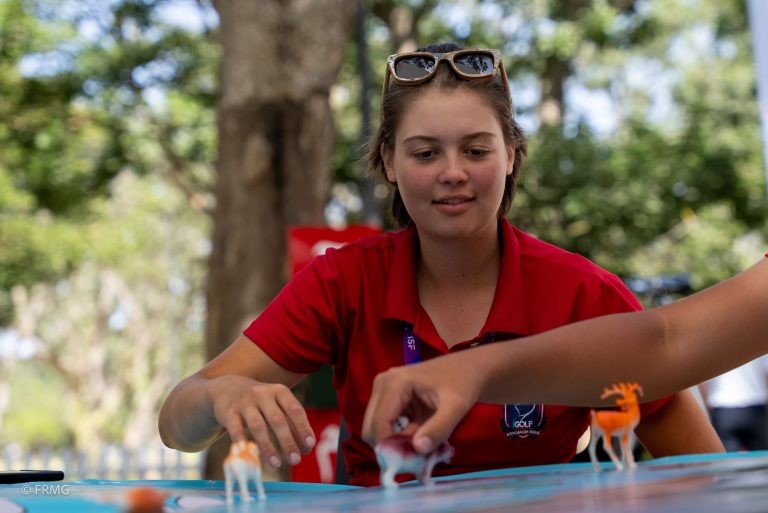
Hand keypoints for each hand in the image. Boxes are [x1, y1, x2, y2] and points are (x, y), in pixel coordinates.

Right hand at [207, 375, 315, 467]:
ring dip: (268, 446)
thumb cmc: (261, 403)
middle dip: (288, 441)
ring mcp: (245, 403)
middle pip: (277, 420)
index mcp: (280, 391)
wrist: (228, 389)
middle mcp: (263, 394)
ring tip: (276, 464)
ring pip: (258, 426)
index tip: (309, 445)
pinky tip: (244, 451)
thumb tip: (306, 448)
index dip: (303, 427)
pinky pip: (234, 427)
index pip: (294, 410)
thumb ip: (291, 424)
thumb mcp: (277, 406)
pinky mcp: (229, 412)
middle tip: (295, 460)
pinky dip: (240, 439)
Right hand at [361, 356, 480, 453]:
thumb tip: (418, 449)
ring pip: (376, 429)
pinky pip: (384, 425)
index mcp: (394, 383)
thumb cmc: (463, 383)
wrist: (467, 368)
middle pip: (371, 429)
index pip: (378, 425)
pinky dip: (399, 436)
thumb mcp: (456, 407)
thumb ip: (438, 429)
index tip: (412, 461)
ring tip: (423, 439)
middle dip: (392, 446)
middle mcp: (382, 385)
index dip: (391, 448)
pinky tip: (419, 431)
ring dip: (396, 442)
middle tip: (418, 453)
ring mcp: (383, 390)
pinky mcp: (388, 397)